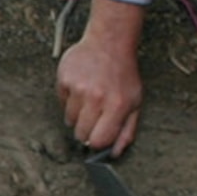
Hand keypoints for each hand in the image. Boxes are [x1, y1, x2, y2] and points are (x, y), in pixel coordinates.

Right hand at [57, 0, 145, 154]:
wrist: (109, 43)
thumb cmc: (123, 74)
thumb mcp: (135, 102)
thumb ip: (127, 130)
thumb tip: (115, 153)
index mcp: (117, 106)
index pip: (98, 141)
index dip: (97, 143)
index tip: (97, 137)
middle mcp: (97, 98)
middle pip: (81, 134)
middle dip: (86, 131)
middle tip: (93, 117)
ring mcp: (78, 88)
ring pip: (69, 120)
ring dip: (77, 115)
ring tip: (88, 99)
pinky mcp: (64, 80)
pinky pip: (61, 103)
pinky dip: (69, 100)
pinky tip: (80, 88)